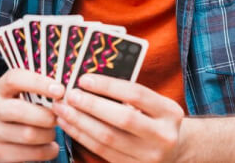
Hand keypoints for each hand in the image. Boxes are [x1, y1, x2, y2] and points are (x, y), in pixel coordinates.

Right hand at [0, 69, 65, 161]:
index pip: (15, 79)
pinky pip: (31, 153)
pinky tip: (50, 147)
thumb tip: (66, 94)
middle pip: (20, 110)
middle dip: (46, 115)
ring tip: (52, 133)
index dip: (39, 83)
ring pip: (28, 134)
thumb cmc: (18, 113)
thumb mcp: (20, 97)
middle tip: (58, 119)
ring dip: (49, 135)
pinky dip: (47, 151)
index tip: (60, 91)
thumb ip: (38, 92)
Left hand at [52, 74, 183, 162]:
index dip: (108, 86)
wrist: (172, 151)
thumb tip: (88, 82)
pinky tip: (69, 125)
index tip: (84, 79)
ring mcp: (150, 157)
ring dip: (80, 122)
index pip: (136, 94)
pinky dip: (82, 137)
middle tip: (69, 95)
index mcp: (170, 112)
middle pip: (122, 118)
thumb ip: (127, 94)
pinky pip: (102, 152)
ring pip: (108, 138)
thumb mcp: (153, 104)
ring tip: (62, 109)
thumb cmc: (154, 119)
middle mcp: (163, 136)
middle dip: (91, 105)